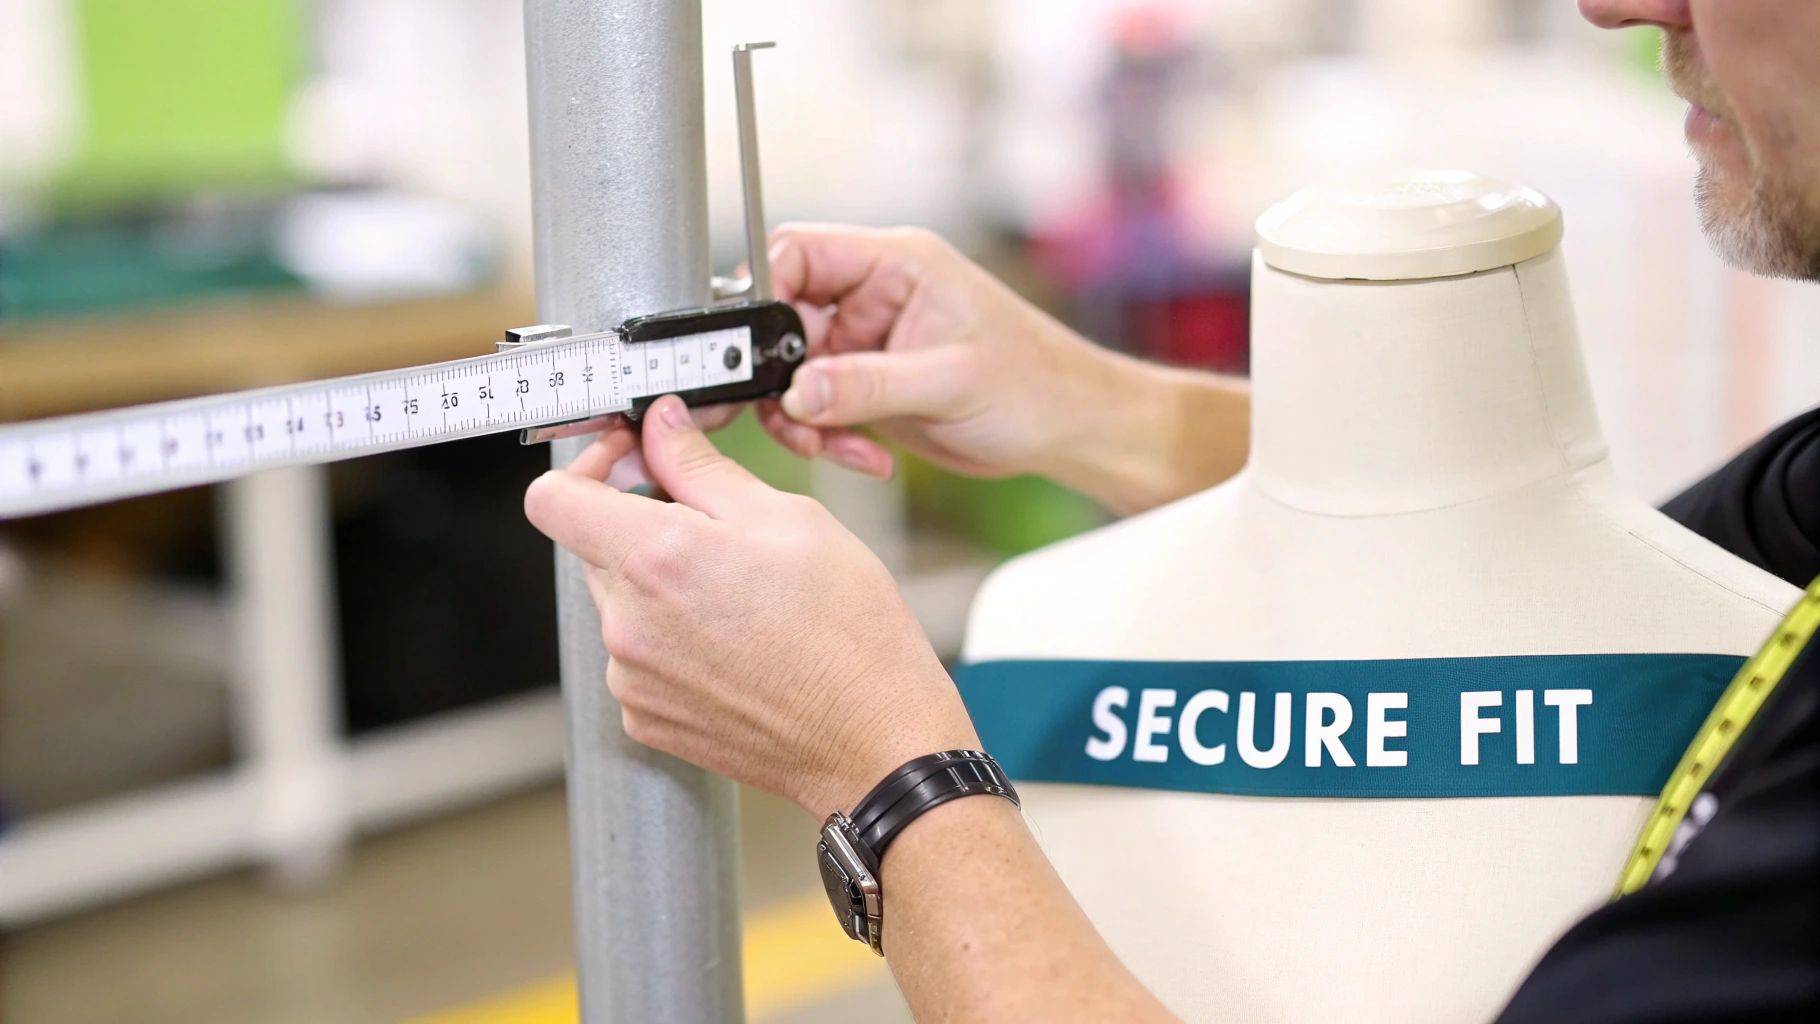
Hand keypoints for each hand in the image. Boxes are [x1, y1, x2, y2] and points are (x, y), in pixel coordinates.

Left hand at [523, 394, 980, 815]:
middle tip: (717, 528)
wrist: (874, 742)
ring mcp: (631, 678)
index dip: (587, 467)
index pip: (552, 499)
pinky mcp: (645, 717)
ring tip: (741, 599)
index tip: (629, 463)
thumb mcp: (790, 519)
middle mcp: (628, 624)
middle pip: (593, 547)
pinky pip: (638, 655)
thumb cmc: (849, 634)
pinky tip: (735, 644)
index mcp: (658, 560)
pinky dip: (672, 639)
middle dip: (642, 524)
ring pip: (620, 601)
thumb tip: (659, 425)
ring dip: (661, 586)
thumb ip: (702, 467)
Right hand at [758, 225, 1123, 480]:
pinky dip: (829, 436)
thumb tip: (796, 390)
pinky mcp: (872, 386)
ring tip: (836, 446)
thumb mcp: (948, 382)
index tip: (755, 350)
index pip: (799, 253)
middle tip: (791, 416)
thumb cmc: (1036, 383)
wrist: (1070, 429)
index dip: (766, 295)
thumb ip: (866, 384)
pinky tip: (869, 457)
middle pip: (785, 318)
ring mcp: (870, 343)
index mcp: (896, 264)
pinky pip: (821, 407)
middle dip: (780, 374)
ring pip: (795, 372)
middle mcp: (875, 297)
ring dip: (802, 417)